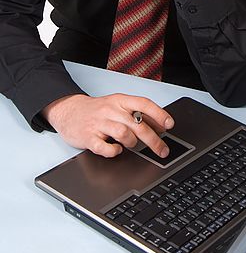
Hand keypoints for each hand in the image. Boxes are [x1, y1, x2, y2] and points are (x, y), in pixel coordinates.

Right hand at [41, 93, 174, 158]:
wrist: (69, 111)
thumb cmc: (98, 110)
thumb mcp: (118, 106)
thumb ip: (137, 114)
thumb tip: (161, 125)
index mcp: (120, 100)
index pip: (143, 104)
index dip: (159, 114)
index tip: (169, 125)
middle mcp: (111, 110)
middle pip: (137, 124)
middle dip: (153, 140)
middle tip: (162, 150)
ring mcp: (99, 123)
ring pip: (123, 133)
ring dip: (132, 143)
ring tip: (133, 145)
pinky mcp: (88, 137)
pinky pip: (103, 147)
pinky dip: (113, 151)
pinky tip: (116, 150)